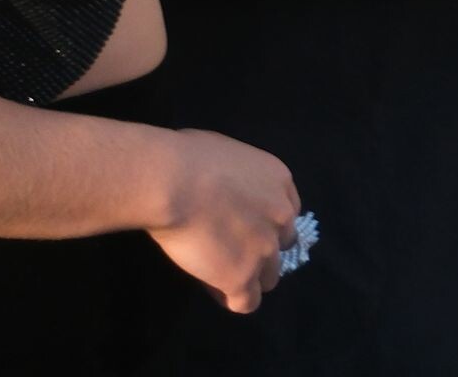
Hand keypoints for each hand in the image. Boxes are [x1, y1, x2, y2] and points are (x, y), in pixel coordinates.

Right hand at [147, 127, 300, 313]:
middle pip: (281, 247)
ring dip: (247, 275)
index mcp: (279, 180)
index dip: (265, 222)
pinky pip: (246, 302)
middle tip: (228, 247)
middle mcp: (281, 216)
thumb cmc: (189, 157)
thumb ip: (240, 179)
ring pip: (268, 278)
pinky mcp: (243, 278)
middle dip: (259, 250)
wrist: (171, 182)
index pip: (287, 213)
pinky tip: (211, 284)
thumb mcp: (228, 154)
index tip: (241, 225)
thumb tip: (227, 192)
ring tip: (217, 268)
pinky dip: (230, 297)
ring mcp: (265, 250)